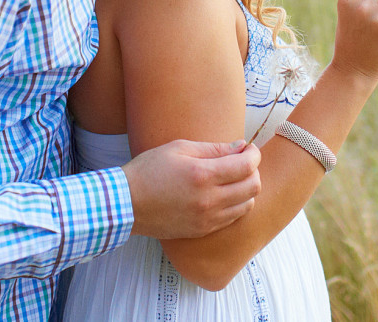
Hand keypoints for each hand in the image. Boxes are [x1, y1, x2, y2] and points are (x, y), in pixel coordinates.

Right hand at [122, 139, 261, 238]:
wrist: (123, 204)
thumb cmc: (149, 171)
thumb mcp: (179, 149)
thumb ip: (214, 148)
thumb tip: (241, 146)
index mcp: (203, 175)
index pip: (247, 166)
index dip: (254, 154)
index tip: (249, 148)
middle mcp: (209, 200)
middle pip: (253, 187)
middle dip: (253, 170)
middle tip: (242, 162)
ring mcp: (206, 219)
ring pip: (247, 205)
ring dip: (247, 190)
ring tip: (233, 179)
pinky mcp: (201, 230)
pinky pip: (232, 218)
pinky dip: (236, 205)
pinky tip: (224, 194)